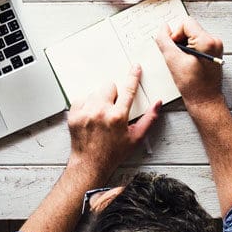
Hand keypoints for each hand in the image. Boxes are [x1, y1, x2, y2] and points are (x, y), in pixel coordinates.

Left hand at [67, 65, 159, 182]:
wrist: (89, 164)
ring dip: (99, 99)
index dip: (133, 76)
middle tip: (113, 108)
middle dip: (113, 94)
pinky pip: (81, 98)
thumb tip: (157, 103)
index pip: (128, 89)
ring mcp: (85, 112)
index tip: (135, 68)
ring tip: (100, 115)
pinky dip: (86, 104)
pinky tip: (90, 116)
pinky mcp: (74, 115)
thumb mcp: (136, 138)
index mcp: (117, 116)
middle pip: (109, 86)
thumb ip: (149, 119)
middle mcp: (100, 112)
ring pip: (95, 92)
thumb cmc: (113, 153)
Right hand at [156, 17, 223, 107]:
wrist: (205, 100)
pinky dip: (189, 50)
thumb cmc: (193, 86)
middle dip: (180, 40)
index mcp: (207, 41)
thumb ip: (165, 40)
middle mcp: (214, 41)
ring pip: (192, 36)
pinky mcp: (213, 52)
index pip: (186, 23)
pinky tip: (188, 63)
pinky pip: (197, 43)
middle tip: (178, 57)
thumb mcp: (173, 61)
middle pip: (190, 28)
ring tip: (183, 61)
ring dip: (184, 46)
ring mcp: (215, 47)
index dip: (175, 34)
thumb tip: (163, 27)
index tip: (175, 49)